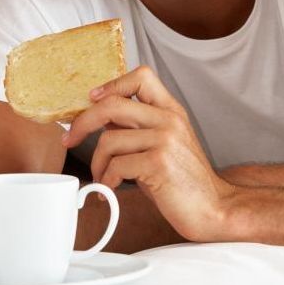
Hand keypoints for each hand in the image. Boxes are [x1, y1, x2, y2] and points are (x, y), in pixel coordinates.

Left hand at [62, 66, 233, 241]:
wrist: (213, 209)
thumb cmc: (183, 181)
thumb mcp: (164, 143)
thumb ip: (138, 126)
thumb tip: (100, 118)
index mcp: (171, 110)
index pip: (141, 75)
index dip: (111, 84)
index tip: (92, 99)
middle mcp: (169, 119)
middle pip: (112, 105)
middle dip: (82, 122)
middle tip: (70, 138)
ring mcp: (165, 140)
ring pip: (109, 139)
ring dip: (96, 163)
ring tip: (102, 178)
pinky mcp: (159, 163)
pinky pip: (116, 165)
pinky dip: (106, 180)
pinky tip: (110, 190)